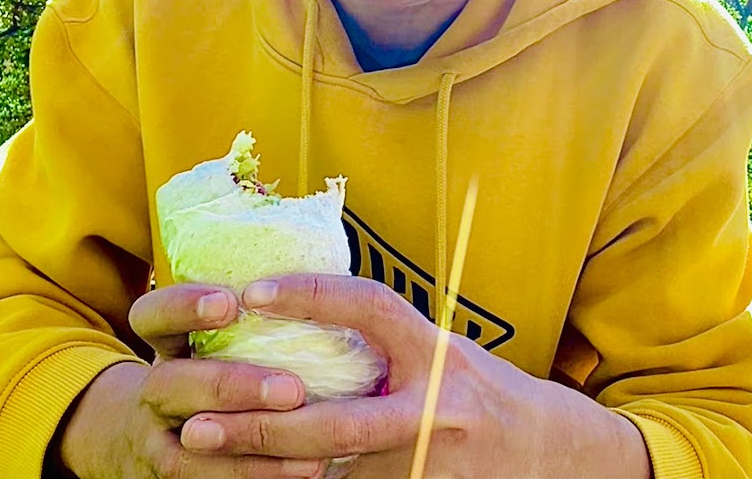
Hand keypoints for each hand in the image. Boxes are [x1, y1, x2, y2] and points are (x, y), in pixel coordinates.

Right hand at [53, 283, 323, 478]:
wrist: (142, 438)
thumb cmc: (204, 369)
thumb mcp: (208, 338)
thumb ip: (251, 316)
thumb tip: (325, 277)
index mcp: (166, 345)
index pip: (153, 316)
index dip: (184, 307)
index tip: (231, 303)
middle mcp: (154, 392)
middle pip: (170, 385)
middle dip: (229, 385)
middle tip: (293, 388)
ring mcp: (156, 442)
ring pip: (189, 450)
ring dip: (251, 447)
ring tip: (312, 450)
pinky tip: (303, 473)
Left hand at [170, 275, 650, 477]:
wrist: (554, 455)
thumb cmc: (486, 391)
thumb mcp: (445, 351)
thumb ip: (390, 346)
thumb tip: (317, 325)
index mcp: (436, 352)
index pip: (369, 307)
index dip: (312, 294)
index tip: (254, 291)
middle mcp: (433, 407)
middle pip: (334, 424)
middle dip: (260, 430)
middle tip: (197, 427)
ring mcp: (428, 464)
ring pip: (333, 477)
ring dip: (271, 476)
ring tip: (211, 469)